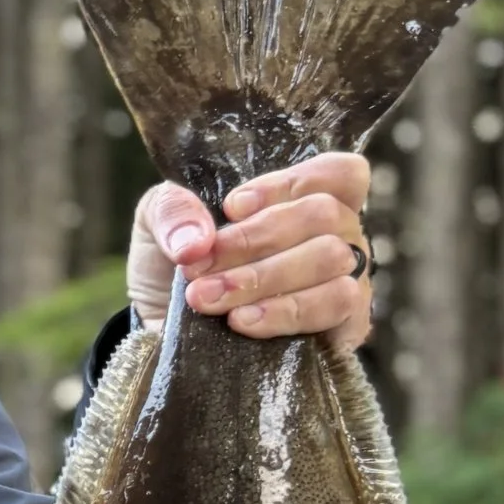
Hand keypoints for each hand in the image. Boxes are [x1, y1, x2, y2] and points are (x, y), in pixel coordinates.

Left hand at [128, 153, 375, 355]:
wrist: (163, 332)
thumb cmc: (175, 266)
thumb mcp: (159, 223)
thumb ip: (173, 211)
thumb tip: (197, 241)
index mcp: (303, 198)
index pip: (337, 171)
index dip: (291, 182)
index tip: (232, 207)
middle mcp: (334, 234)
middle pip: (325, 214)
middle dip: (255, 239)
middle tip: (199, 266)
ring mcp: (344, 280)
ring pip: (332, 258)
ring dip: (264, 277)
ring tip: (208, 298)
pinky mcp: (342, 329)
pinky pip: (338, 307)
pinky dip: (286, 312)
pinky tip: (243, 320)